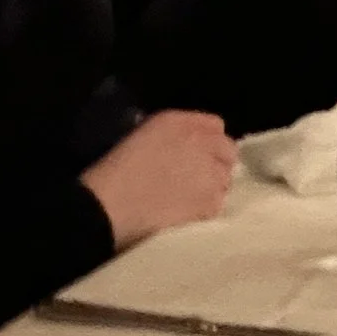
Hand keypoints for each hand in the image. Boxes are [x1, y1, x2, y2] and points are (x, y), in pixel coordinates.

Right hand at [81, 111, 237, 250]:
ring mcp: (211, 173)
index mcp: (180, 123)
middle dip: (216, 163)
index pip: (215, 125)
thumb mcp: (142, 135)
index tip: (198, 154)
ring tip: (188, 198)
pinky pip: (218, 204)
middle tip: (195, 178)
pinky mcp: (211, 203)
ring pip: (225, 179)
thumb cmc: (113, 171)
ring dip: (212, 186)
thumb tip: (187, 142)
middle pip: (227, 151)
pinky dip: (205, 209)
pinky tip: (186, 213)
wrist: (108, 206)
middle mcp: (203, 142)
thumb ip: (173, 133)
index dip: (208, 141)